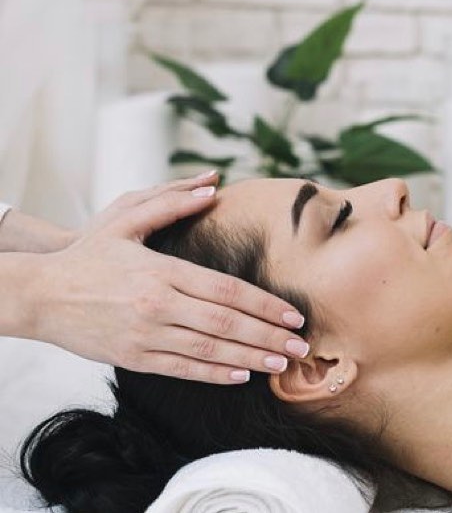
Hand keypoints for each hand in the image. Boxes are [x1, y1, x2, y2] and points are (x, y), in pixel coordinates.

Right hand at [31, 174, 309, 384]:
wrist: (39, 294)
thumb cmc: (88, 252)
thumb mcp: (125, 217)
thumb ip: (171, 201)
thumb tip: (213, 186)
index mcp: (162, 271)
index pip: (226, 291)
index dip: (264, 305)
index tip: (293, 314)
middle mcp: (157, 305)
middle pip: (225, 323)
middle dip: (268, 335)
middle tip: (302, 346)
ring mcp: (145, 335)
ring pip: (208, 350)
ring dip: (249, 358)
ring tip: (281, 363)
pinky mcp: (132, 357)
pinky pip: (181, 368)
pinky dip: (213, 373)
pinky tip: (240, 375)